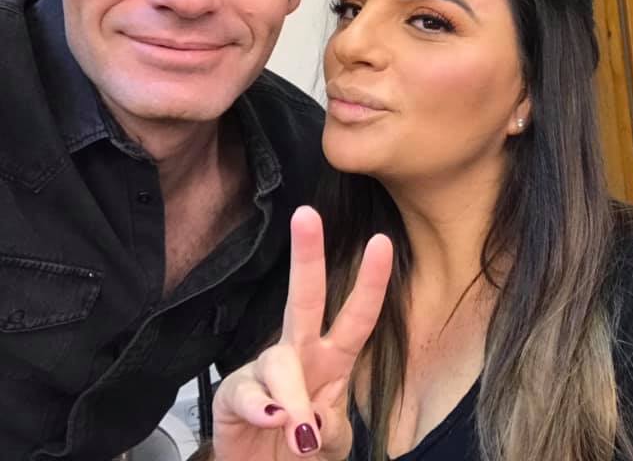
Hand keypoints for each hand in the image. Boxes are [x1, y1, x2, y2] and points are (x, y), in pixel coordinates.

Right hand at [211, 206, 392, 459]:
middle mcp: (298, 355)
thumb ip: (333, 428)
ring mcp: (263, 373)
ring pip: (279, 361)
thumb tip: (317, 420)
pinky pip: (245, 392)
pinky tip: (273, 418)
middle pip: (305, 299)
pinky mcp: (232, 394)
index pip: (357, 317)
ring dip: (294, 396)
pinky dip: (263, 407)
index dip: (371, 282)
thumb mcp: (332, 441)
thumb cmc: (302, 448)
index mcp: (332, 359)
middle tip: (307, 215)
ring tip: (302, 434)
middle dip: (308, 256)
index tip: (382, 242)